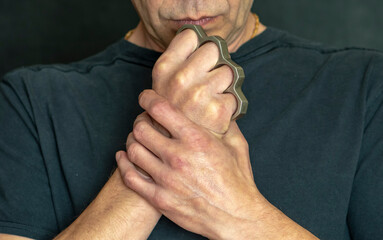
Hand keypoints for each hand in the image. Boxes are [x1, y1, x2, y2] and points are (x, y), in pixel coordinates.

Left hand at [117, 90, 256, 238]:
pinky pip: (130, 177)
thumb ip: (225, 124)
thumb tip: (220, 109)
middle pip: (141, 129)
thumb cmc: (238, 181)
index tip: (146, 98)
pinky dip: (123, 164)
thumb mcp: (237, 145)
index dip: (148, 98)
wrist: (236, 217)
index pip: (160, 109)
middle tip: (143, 121)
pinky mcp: (159, 198)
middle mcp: (178, 157)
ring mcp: (166, 179)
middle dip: (139, 120)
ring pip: (132, 151)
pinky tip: (124, 157)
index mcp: (196, 139)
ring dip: (131, 140)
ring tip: (137, 139)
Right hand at [152, 29, 236, 133]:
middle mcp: (180, 79)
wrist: (178, 152)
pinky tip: (217, 113)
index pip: (191, 35)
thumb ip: (177, 63)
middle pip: (213, 48)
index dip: (197, 46)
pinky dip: (230, 104)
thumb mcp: (164, 86)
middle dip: (214, 62)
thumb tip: (199, 39)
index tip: (198, 58)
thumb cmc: (174, 115)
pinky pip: (235, 94)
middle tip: (207, 79)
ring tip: (211, 98)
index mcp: (164, 69)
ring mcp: (199, 95)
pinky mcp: (217, 111)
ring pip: (228, 71)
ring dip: (224, 84)